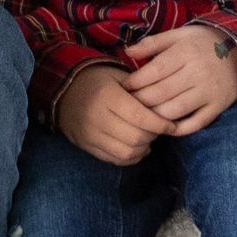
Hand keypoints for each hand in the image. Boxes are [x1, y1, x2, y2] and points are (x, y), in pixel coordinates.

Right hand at [56, 62, 171, 166]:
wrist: (64, 91)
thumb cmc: (98, 80)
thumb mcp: (119, 76)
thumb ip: (140, 90)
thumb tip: (165, 108)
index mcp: (107, 95)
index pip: (139, 116)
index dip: (160, 123)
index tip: (172, 125)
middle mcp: (97, 117)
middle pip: (135, 137)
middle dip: (153, 136)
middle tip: (159, 129)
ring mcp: (90, 135)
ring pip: (126, 152)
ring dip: (143, 148)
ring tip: (148, 138)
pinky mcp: (87, 147)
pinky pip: (114, 160)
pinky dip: (131, 157)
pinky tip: (137, 147)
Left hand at [123, 23, 236, 135]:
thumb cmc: (202, 43)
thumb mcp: (179, 35)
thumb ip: (153, 43)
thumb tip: (128, 51)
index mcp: (186, 51)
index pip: (155, 71)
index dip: (136, 81)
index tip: (123, 87)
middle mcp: (198, 72)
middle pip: (161, 92)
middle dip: (140, 100)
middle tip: (126, 105)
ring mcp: (209, 92)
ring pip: (175, 110)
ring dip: (154, 116)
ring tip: (141, 116)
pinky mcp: (217, 107)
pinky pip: (195, 123)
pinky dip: (177, 129)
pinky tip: (164, 127)